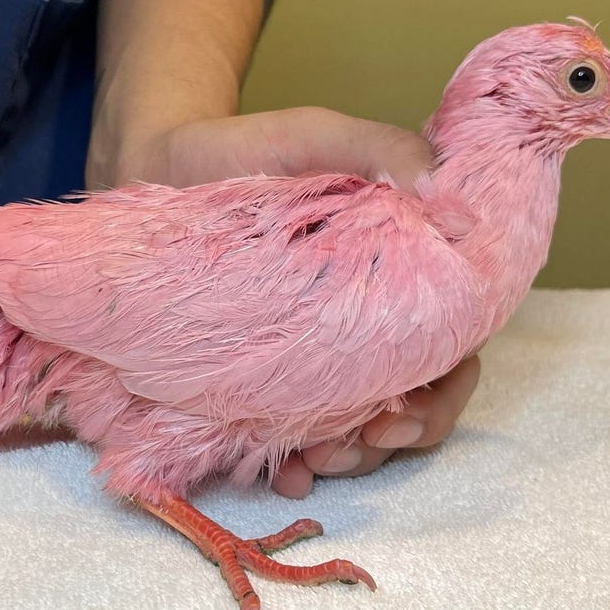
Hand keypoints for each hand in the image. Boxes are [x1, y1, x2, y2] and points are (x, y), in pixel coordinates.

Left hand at [87, 107, 482, 498]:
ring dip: (348, 458)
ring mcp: (313, 353)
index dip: (443, 392)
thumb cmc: (242, 150)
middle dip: (391, 441)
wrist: (155, 164)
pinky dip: (293, 463)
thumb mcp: (315, 136)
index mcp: (399, 272)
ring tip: (310, 460)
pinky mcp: (260, 373)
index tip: (402, 414)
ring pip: (358, 430)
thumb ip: (383, 151)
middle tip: (349, 446)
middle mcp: (365, 321)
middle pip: (411, 403)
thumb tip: (454, 207)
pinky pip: (288, 433)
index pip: (451, 345)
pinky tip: (282, 472)